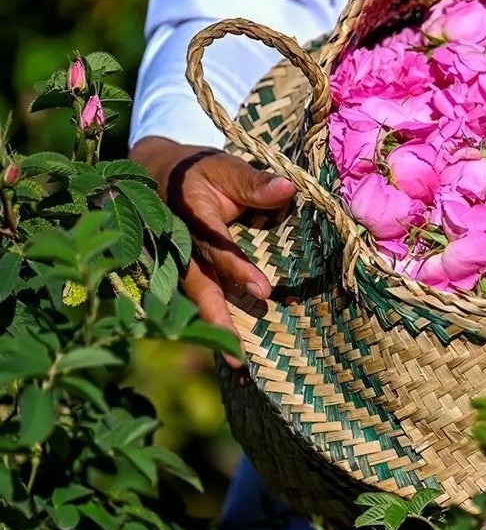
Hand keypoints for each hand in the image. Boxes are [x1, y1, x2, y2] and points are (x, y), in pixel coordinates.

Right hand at [130, 136, 295, 362]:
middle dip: (216, 318)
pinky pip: (191, 300)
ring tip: (235, 363)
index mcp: (190, 215)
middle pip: (196, 284)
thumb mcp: (223, 167)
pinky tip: (227, 352)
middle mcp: (176, 243)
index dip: (237, 268)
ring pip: (192, 299)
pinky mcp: (174, 272)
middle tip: (238, 352)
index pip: (216, 245)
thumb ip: (253, 182)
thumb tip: (288, 189)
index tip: (263, 292)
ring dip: (211, 330)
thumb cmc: (197, 171)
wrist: (153, 173)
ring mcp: (171, 261)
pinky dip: (206, 325)